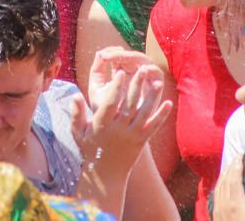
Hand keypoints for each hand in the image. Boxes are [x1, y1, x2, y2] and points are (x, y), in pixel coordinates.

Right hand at [73, 49, 172, 168]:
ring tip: (157, 82)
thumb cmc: (89, 150)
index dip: (116, 87)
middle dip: (136, 86)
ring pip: (144, 113)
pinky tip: (169, 103)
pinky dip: (162, 115)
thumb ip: (77, 113)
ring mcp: (131, 136)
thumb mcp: (78, 132)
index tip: (120, 72)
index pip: (110, 103)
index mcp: (102, 125)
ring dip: (152, 97)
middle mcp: (118, 130)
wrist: (105, 175)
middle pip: (129, 104)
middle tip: (142, 69)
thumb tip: (75, 94)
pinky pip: (153, 127)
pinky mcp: (141, 142)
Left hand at [212, 157, 244, 220]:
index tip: (240, 156)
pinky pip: (216, 193)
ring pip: (219, 186)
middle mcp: (225, 204)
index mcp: (237, 205)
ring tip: (230, 165)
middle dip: (231, 167)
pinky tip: (222, 181)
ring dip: (225, 173)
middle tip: (237, 156)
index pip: (235, 181)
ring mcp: (218, 208)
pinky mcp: (214, 213)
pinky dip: (219, 183)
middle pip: (226, 181)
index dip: (237, 167)